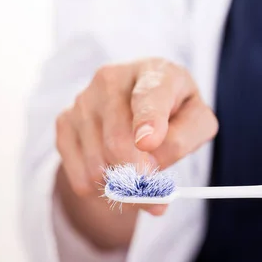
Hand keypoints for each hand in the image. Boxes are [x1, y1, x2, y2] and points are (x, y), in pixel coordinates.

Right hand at [55, 58, 217, 248]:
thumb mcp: (197, 123)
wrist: (139, 106)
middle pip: (118, 141)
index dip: (148, 121)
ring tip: (137, 174)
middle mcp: (113, 79)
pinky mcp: (65, 121)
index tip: (148, 143)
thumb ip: (182, 142)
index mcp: (156, 73)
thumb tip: (150, 174)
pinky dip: (100, 188)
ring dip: (121, 184)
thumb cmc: (175, 113)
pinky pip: (80, 174)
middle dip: (137, 174)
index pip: (150, 96)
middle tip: (151, 187)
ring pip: (97, 163)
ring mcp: (84, 99)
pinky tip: (115, 173)